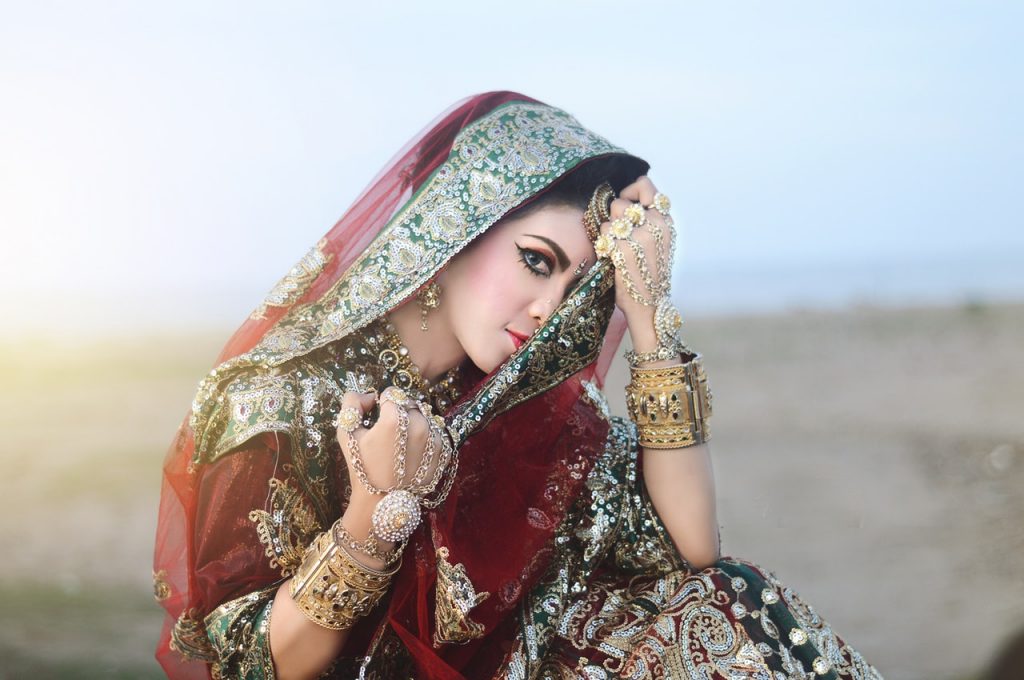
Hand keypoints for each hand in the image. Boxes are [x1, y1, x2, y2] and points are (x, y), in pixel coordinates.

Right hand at [336, 387, 448, 510]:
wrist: (381, 503)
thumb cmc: (361, 468)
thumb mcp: (346, 435)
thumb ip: (351, 404)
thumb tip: (369, 395)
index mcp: (395, 419)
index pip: (393, 393)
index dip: (383, 403)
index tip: (378, 417)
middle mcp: (419, 426)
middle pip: (411, 404)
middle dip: (400, 412)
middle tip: (390, 432)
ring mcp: (434, 439)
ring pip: (426, 417)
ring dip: (415, 423)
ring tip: (402, 443)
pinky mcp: (444, 452)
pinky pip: (436, 433)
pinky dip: (427, 437)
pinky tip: (414, 451)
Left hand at [597, 176, 675, 352]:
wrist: (649, 306)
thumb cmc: (650, 275)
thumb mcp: (660, 242)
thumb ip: (650, 220)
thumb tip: (628, 201)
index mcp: (666, 222)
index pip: (646, 185)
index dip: (631, 191)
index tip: (627, 205)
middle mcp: (655, 225)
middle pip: (622, 200)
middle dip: (615, 214)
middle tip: (619, 234)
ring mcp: (639, 236)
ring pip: (611, 214)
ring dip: (608, 228)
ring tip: (617, 246)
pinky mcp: (623, 249)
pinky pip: (603, 231)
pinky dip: (603, 242)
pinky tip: (612, 256)